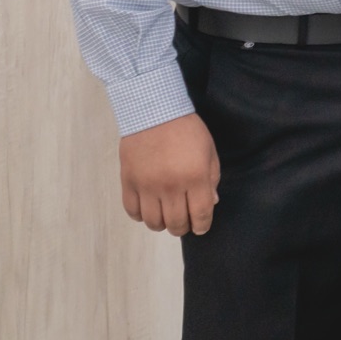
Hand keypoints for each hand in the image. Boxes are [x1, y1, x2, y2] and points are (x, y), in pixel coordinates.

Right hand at [119, 112, 219, 235]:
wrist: (154, 112)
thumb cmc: (187, 130)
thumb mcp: (209, 151)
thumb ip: (212, 179)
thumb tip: (211, 203)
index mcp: (195, 177)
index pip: (201, 214)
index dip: (202, 226)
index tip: (201, 227)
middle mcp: (170, 186)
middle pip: (176, 223)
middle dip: (183, 227)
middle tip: (184, 222)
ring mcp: (147, 186)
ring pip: (153, 222)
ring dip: (162, 224)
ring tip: (166, 216)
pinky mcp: (128, 182)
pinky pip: (133, 211)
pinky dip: (141, 216)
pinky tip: (149, 209)